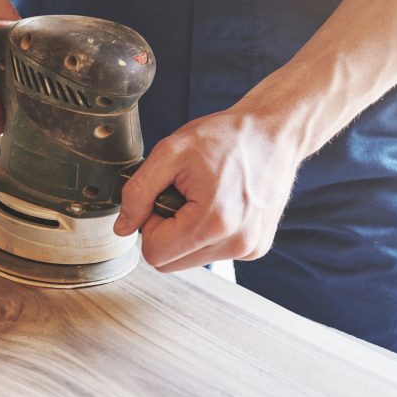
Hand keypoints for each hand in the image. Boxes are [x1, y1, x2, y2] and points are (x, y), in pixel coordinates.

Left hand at [113, 106, 301, 271]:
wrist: (274, 133)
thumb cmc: (225, 137)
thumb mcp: (170, 152)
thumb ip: (138, 192)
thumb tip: (122, 228)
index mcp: (213, 222)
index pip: (154, 253)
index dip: (149, 224)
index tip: (162, 196)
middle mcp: (236, 243)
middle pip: (170, 262)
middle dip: (165, 231)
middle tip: (179, 196)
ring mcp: (249, 249)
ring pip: (189, 260)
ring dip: (185, 233)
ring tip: (201, 198)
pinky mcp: (256, 248)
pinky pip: (212, 253)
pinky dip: (206, 234)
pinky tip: (218, 204)